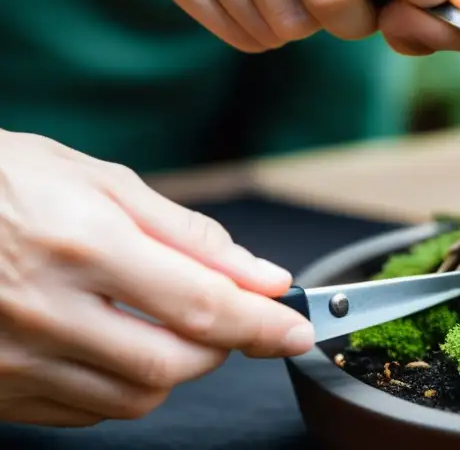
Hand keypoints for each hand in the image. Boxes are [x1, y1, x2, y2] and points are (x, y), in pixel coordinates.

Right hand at [0, 131, 311, 425]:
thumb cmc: (8, 182)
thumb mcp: (102, 182)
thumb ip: (190, 236)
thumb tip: (261, 276)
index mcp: (82, 245)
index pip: (200, 305)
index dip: (261, 324)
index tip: (297, 330)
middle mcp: (46, 310)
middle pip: (171, 365)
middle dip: (221, 347)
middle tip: (228, 316)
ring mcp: (14, 359)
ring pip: (133, 399)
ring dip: (174, 368)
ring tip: (162, 321)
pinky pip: (86, 411)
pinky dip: (122, 385)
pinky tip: (116, 342)